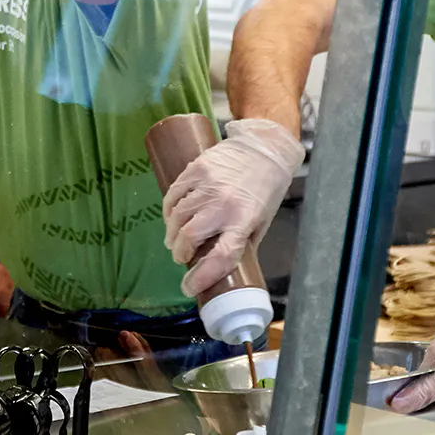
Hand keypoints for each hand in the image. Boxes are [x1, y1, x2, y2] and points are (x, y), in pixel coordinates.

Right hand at [163, 118, 303, 295]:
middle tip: (181, 257)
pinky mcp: (196, 169)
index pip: (221, 256)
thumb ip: (242, 242)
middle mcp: (224, 204)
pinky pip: (173, 195)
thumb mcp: (262, 220)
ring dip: (172, 233)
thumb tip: (224, 266)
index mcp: (244, 220)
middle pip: (189, 236)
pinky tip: (172, 216)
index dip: (202, 276)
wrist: (264, 148)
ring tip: (174, 239)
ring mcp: (207, 185)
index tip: (189, 287)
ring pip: (177, 216)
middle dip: (180, 252)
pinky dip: (169, 210)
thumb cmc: (266, 188)